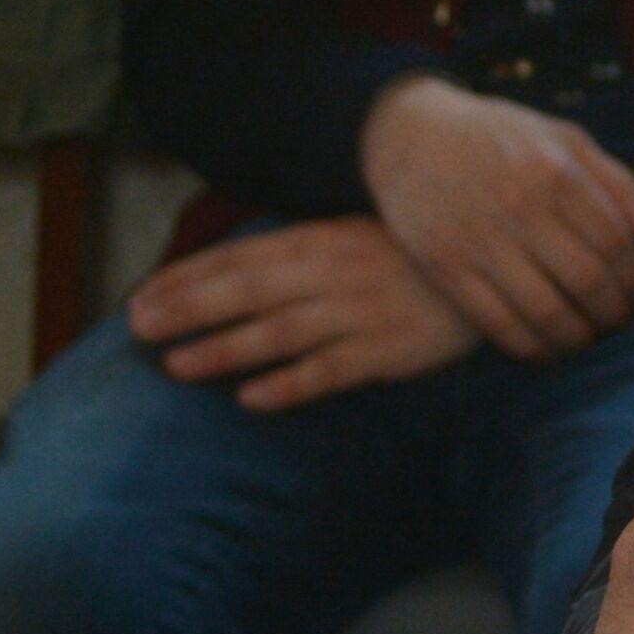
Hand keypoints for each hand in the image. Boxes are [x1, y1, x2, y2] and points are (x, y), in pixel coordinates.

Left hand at [126, 217, 478, 412]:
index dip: (187, 277)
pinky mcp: (388, 351)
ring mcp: (360, 312)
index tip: (141, 296)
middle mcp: (333, 273)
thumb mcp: (351, 234)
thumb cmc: (410, 254)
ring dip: (224, 349)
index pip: (240, 257)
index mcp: (321, 238)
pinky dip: (291, 384)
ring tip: (177, 365)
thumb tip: (230, 267)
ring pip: (280, 333)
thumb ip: (297, 251)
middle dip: (188, 309)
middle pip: (248, 291)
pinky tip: (252, 399)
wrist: (495, 266)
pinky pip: (331, 370)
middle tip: (137, 328)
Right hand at [360, 71, 633, 356]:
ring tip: (589, 337)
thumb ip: (617, 184)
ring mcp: (479, 240)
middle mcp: (519, 206)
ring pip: (546, 312)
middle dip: (616, 312)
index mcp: (555, 171)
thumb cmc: (501, 136)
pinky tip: (547, 347)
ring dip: (579, 337)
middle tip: (622, 320)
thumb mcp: (563, 139)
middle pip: (587, 281)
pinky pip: (498, 325)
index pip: (615, 243)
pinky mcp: (445, 267)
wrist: (410, 134)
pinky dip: (531, 348)